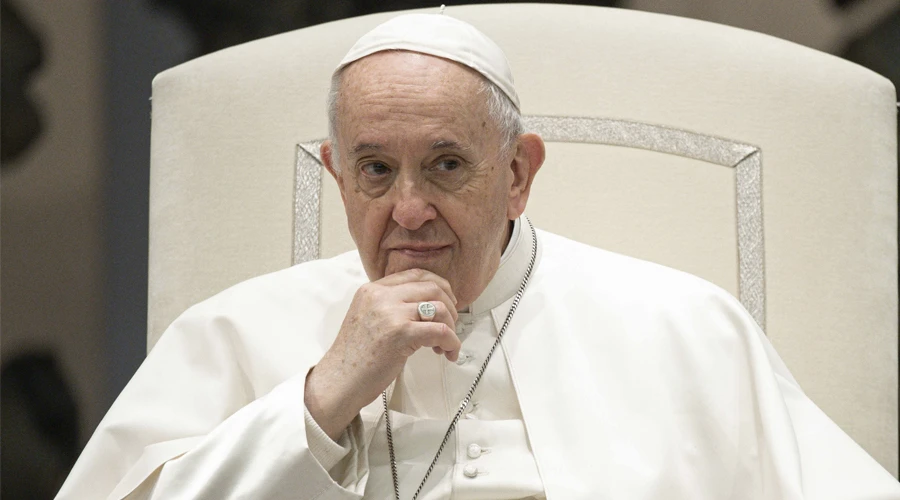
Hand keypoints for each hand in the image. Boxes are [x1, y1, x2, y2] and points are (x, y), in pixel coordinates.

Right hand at [304, 269, 460, 439]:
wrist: (339, 381)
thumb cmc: (354, 358)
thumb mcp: (367, 318)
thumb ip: (389, 306)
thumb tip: (424, 306)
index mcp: (372, 290)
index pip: (415, 274)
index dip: (439, 286)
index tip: (447, 301)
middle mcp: (381, 296)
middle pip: (432, 287)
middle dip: (450, 306)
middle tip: (451, 323)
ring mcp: (391, 313)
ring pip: (440, 308)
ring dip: (452, 326)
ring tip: (445, 344)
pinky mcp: (401, 333)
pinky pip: (441, 331)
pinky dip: (452, 342)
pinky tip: (448, 353)